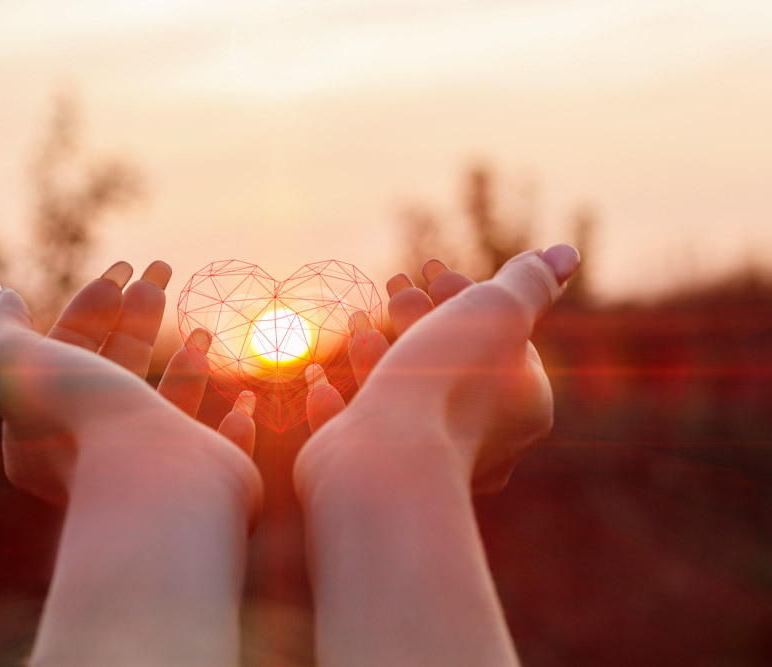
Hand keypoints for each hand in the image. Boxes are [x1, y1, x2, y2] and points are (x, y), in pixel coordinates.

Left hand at [0, 261, 259, 507]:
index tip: (122, 270)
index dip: (92, 306)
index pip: (69, 352)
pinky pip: (221, 447)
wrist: (152, 485)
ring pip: (169, 407)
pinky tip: (244, 399)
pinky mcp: (203, 479)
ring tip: (201, 327)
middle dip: (138, 316)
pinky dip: (234, 421)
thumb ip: (0, 327)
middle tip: (162, 271)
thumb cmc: (86, 423)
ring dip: (186, 365)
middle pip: (119, 369)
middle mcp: (99, 450)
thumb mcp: (20, 364)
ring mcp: (154, 467)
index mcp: (50, 426)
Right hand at [299, 245, 578, 494]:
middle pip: (449, 364)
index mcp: (523, 407)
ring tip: (356, 319)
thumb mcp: (498, 311)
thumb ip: (530, 283)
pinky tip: (319, 380)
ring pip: (401, 396)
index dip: (465, 296)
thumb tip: (567, 255)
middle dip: (417, 318)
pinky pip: (357, 433)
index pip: (499, 339)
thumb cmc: (446, 383)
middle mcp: (483, 441)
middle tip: (392, 285)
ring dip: (376, 354)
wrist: (386, 462)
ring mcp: (426, 461)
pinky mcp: (375, 475)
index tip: (431, 269)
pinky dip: (339, 403)